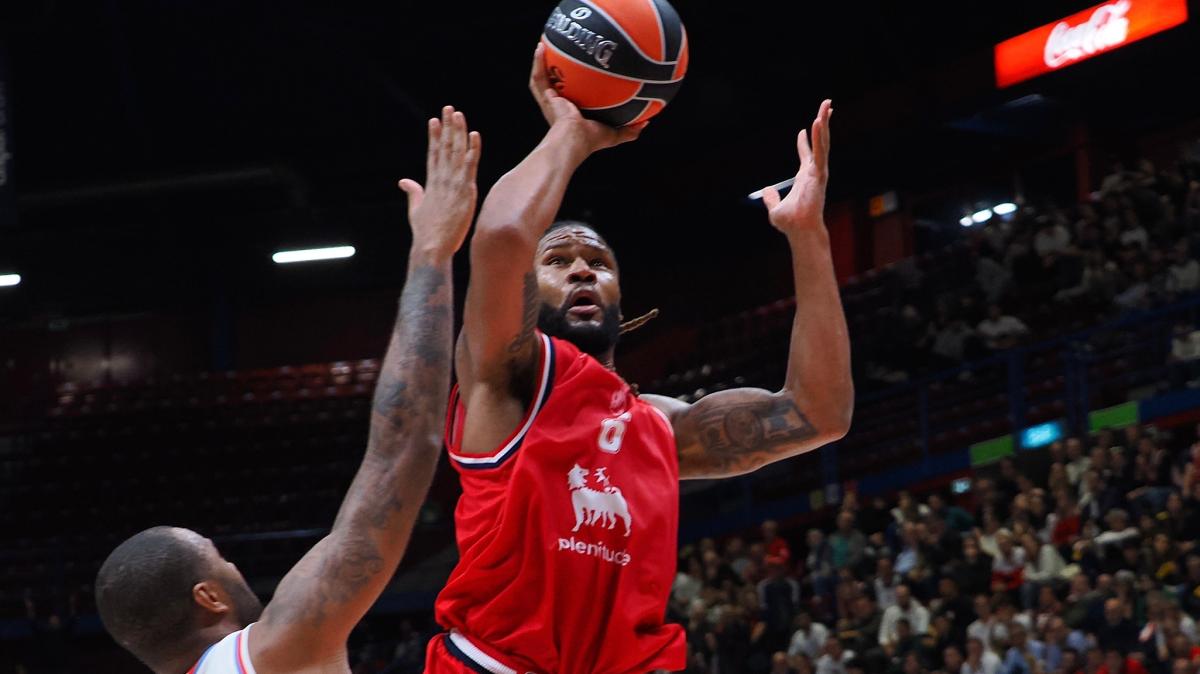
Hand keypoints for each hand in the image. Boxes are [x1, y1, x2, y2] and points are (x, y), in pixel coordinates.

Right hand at [398, 105, 480, 259]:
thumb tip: (404, 181)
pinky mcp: (465, 190)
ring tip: (458, 114)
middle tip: (448, 108)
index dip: (434, 136)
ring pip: (456, 151)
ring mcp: (453, 183)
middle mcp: (441, 179)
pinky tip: (474, 135)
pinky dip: (473, 149)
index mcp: (431, 182)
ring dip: (458, 131)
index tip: (434, 120)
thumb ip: (413, 192)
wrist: (432, 246)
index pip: (433, 153)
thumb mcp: (416, 208)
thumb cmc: (426, 232)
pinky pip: (471, 165)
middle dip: (447, 127)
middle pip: (444, 147)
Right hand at [529, 43, 645, 153]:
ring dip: (541, 63)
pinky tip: (540, 47)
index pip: (573, 97)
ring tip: (544, 46)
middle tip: (560, 55)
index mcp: (572, 115)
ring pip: (542, 79)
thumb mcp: (614, 134)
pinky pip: (538, 76)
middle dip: (555, 72)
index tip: (580, 74)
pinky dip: (537, 62)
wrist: (574, 140)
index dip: (574, 87)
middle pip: (555, 85)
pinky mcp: (545, 97)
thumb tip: (645, 122)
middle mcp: (559, 106)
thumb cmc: (591, 141)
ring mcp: (549, 101)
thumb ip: (629, 130)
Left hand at [762, 100, 832, 236]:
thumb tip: (767, 190)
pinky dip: (818, 138)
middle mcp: (814, 172)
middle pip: (819, 142)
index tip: (805, 128)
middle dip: (823, 122)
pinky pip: (819, 152)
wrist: (799, 231)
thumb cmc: (791, 224)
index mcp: (805, 178)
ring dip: (824, 123)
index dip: (805, 141)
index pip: (806, 155)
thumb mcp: (775, 209)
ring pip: (823, 143)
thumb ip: (771, 199)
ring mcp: (818, 172)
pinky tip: (818, 122)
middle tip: (827, 105)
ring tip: (827, 105)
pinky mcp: (819, 174)